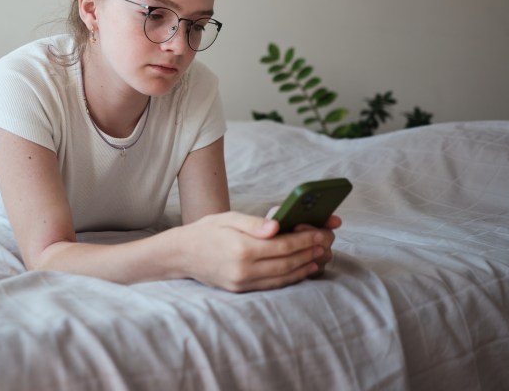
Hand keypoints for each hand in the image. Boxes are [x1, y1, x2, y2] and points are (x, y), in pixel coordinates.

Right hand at [178, 212, 336, 291]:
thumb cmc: (207, 231)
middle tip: (326, 244)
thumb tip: (277, 226)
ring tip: (320, 257)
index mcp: (241, 249)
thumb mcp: (228, 218)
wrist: (182, 254)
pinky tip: (302, 270)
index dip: (305, 239)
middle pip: (287, 262)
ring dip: (305, 267)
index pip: (283, 245)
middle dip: (310, 252)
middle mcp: (243, 270)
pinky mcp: (241, 290)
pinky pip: (273, 285)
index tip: (321, 232)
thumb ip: (253, 223)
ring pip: (283, 277)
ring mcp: (243, 283)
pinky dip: (291, 278)